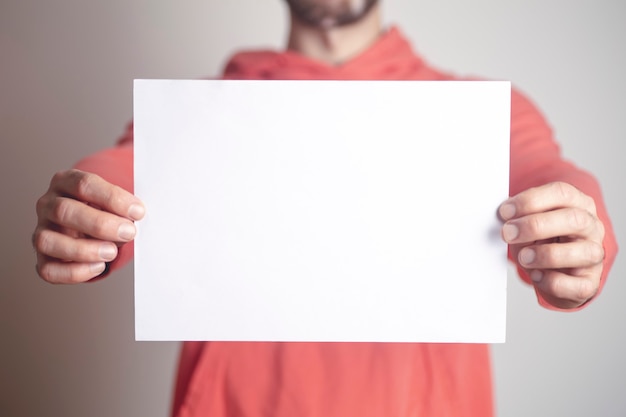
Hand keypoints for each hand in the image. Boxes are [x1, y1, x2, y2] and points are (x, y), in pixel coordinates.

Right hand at [33, 169, 144, 283]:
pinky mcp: (42, 258)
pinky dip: (74, 272)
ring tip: (111, 252)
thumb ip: (124, 207)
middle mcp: (48, 205)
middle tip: (128, 232)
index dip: (112, 198)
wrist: (93, 228)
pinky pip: (48, 270)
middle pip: (64, 210)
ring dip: (83, 249)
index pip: (83, 184)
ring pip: (47, 241)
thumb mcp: (115, 202)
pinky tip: (98, 266)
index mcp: (66, 182)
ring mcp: (40, 231)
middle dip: (100, 224)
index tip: (137, 211)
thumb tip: (136, 215)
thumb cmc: (106, 211)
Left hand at [499, 182, 604, 308]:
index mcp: (578, 204)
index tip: (505, 211)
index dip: (531, 200)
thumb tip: (503, 218)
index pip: (561, 193)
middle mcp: (591, 227)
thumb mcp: (531, 222)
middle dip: (535, 226)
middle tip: (508, 233)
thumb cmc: (543, 241)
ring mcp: (594, 255)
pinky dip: (553, 281)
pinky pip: (577, 285)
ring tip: (523, 257)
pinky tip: (537, 275)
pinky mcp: (589, 282)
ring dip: (546, 255)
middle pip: (573, 219)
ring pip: (583, 252)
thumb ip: (520, 217)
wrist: (558, 272)